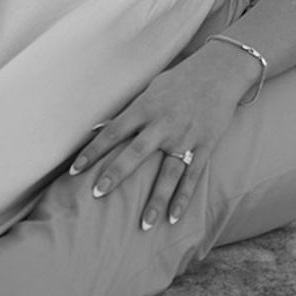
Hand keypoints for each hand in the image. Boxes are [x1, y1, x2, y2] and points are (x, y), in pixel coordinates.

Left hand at [68, 49, 250, 230]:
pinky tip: (174, 217)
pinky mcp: (205, 145)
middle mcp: (163, 124)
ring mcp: (186, 137)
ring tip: (144, 225)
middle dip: (116, 174)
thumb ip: (130, 112)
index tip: (75, 169)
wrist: (220, 70)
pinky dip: (184, 197)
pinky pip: (193, 176)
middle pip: (136, 153)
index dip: (93, 150)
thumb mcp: (151, 89)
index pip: (113, 131)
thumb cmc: (180, 80)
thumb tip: (100, 128)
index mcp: (146, 108)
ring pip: (168, 173)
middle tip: (97, 194)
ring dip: (156, 199)